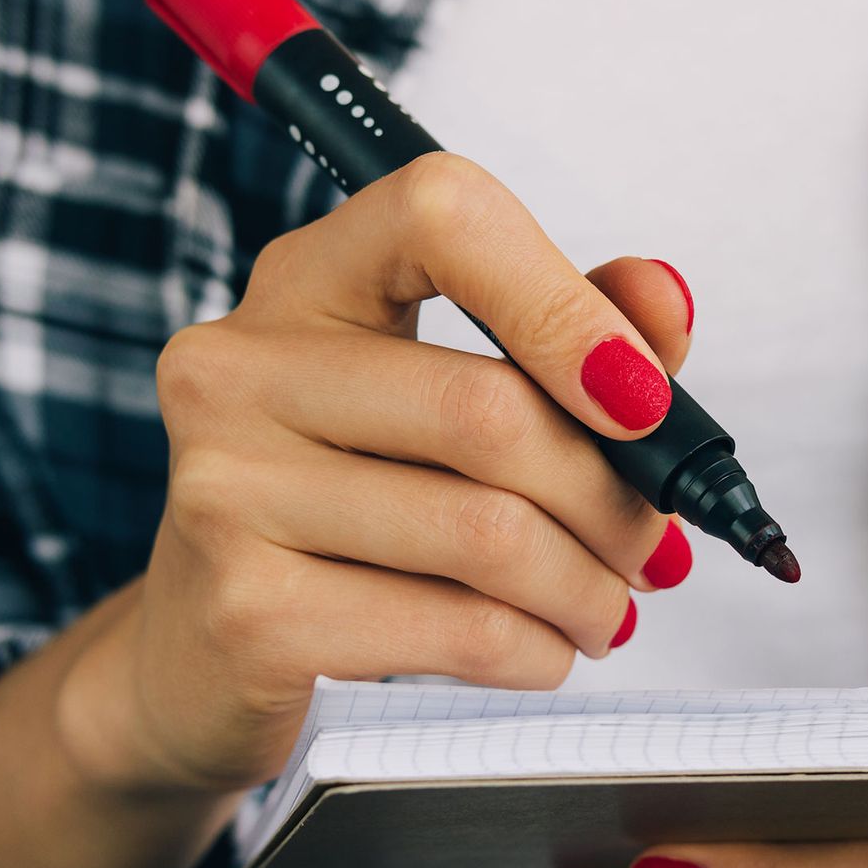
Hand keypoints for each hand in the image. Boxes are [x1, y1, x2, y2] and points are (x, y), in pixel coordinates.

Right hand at [57, 152, 696, 795]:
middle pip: (488, 410)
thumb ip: (567, 328)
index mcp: (308, 281)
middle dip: (612, 497)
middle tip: (650, 545)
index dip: (565, 303)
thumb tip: (665, 300)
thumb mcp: (451, 391)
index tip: (644, 398)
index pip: (443, 215)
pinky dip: (537, 650)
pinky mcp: (249, 612)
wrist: (203, 653)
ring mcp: (227, 489)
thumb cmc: (352, 504)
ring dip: (588, 587)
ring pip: (488, 533)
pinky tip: (545, 650)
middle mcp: (244, 367)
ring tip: (606, 606)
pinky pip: (458, 630)